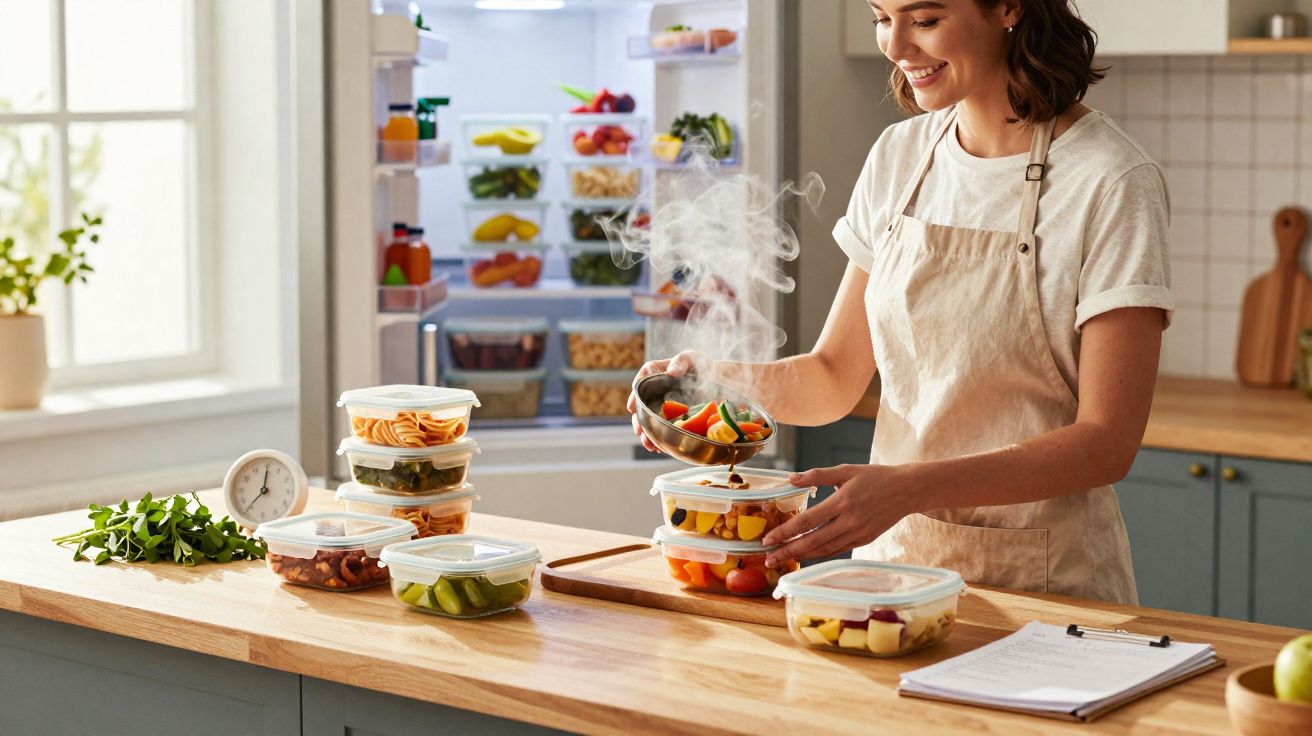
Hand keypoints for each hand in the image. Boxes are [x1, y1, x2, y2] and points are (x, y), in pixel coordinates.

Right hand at [627, 350, 710, 452]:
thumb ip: (681, 361)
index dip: (636, 393)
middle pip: (642, 405)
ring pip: (649, 420)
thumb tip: (671, 372)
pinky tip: (660, 448)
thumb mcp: (693, 359)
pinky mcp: (670, 418)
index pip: (643, 379)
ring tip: (648, 444)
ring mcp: (661, 406)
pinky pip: (661, 429)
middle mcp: (655, 390)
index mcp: (657, 372)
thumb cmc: (701, 366)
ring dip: (647, 434)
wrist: (717, 382)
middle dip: (638, 419)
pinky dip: (660, 439)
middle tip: (639, 430)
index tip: (632, 406)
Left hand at [762, 464, 913, 566]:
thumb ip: (817, 474)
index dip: (785, 531)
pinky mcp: (865, 539)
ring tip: (782, 560)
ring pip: (824, 549)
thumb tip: (791, 479)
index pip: (807, 521)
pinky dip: (820, 554)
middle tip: (768, 558)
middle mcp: (849, 521)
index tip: (768, 539)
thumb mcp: (846, 469)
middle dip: (788, 551)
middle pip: (812, 541)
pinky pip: (837, 550)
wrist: (907, 490)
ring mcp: (858, 533)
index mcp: (842, 501)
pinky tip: (806, 555)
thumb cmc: (875, 477)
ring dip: (801, 556)